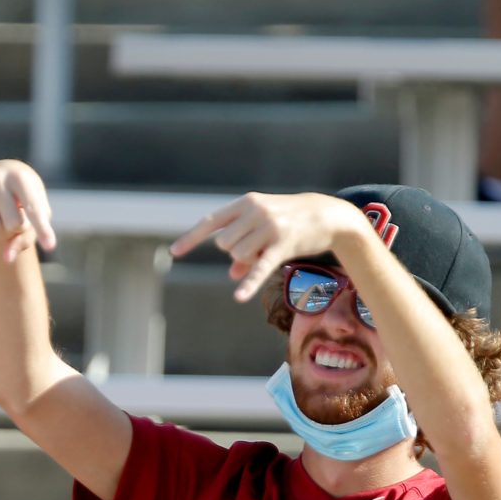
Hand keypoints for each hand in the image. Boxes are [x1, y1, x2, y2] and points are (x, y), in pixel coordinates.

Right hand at [0, 160, 57, 262]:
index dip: (42, 229)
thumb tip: (6, 259)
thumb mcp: (36, 207)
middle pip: (13, 224)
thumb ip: (28, 234)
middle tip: (19, 212)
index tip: (50, 246)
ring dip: (3, 231)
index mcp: (20, 179)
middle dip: (19, 227)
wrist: (2, 170)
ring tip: (5, 214)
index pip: (33, 209)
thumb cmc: (26, 194)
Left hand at [169, 191, 370, 302]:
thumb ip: (245, 249)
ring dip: (249, 261)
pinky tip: (239, 297)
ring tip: (268, 251)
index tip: (174, 252)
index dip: (191, 238)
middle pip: (225, 245)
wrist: (326, 214)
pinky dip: (250, 283)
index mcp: (246, 202)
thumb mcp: (263, 229)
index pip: (211, 222)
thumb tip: (233, 276)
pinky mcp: (283, 244)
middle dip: (236, 253)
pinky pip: (260, 268)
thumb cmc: (289, 220)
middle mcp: (255, 211)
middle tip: (257, 248)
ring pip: (239, 256)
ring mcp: (269, 227)